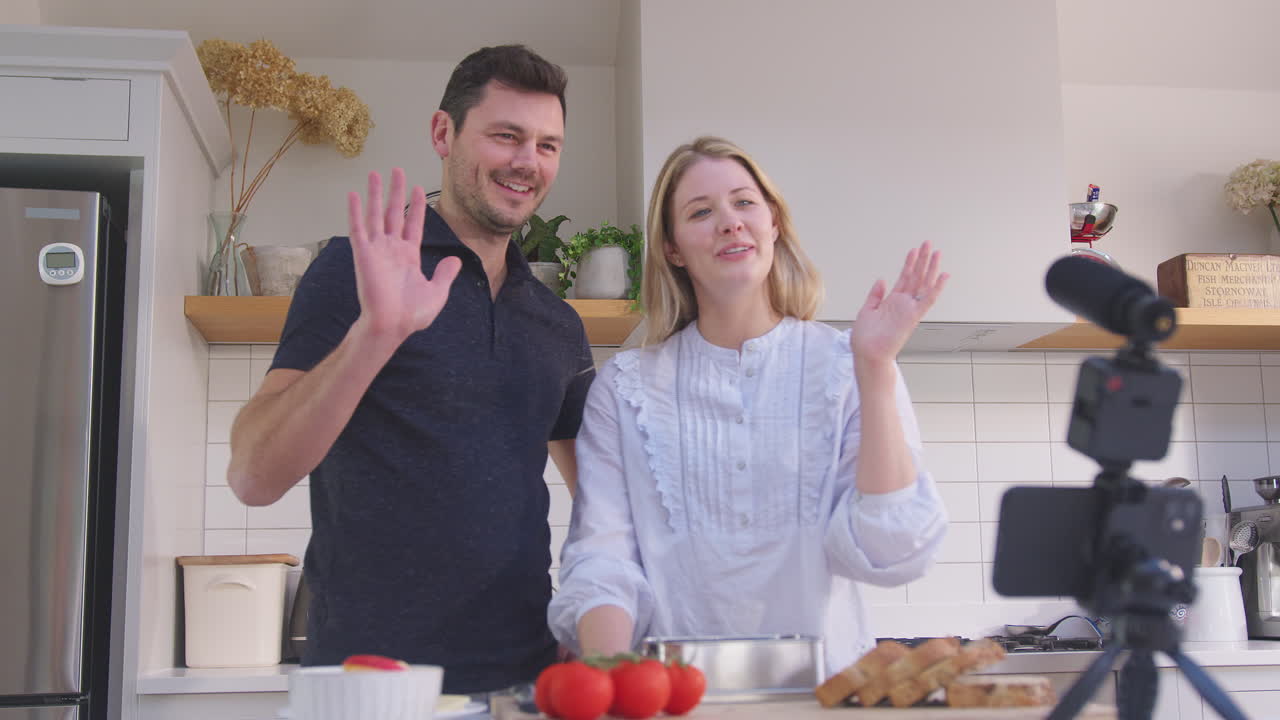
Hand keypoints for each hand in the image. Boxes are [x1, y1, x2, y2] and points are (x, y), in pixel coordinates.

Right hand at [348, 168, 460, 342]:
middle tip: (397, 170)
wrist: (392, 325)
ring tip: (375, 173)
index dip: (416, 206)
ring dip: (375, 194)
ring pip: (376, 214)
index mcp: (409, 256)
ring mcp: (377, 250)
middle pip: (394, 212)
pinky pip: (358, 228)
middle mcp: (392, 249)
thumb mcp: (437, 292)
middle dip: (396, 191)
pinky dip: (355, 211)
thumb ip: (445, 274)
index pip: (413, 224)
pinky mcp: (363, 254)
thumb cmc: (411, 315)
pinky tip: (353, 194)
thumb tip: (455, 260)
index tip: (418, 188)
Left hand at [850, 241, 947, 362]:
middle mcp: (903, 303)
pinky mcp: (913, 316)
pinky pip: (927, 300)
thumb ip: (875, 295)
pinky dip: (936, 288)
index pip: (904, 278)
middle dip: (922, 260)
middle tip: (928, 244)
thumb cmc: (866, 338)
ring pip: (923, 284)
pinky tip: (943, 276)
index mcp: (892, 301)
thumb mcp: (867, 310)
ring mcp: (909, 309)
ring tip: (936, 253)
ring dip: (930, 268)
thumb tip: (881, 280)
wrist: (867, 353)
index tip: (914, 250)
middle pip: (916, 277)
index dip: (909, 263)